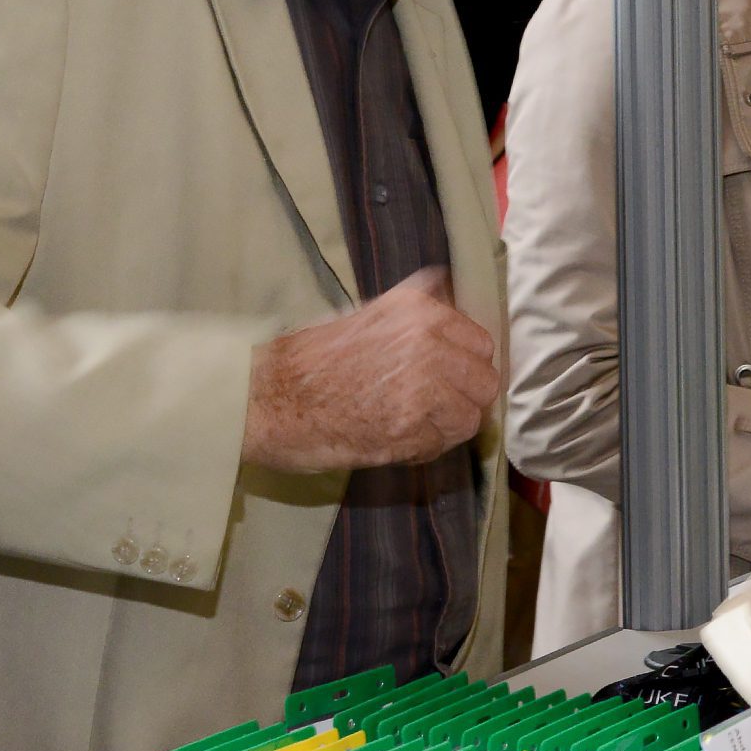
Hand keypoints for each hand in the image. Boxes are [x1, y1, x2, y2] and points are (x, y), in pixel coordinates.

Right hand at [242, 267, 500, 472]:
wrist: (265, 398)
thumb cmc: (309, 359)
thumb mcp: (369, 314)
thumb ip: (418, 314)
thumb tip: (457, 300)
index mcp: (419, 310)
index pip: (481, 343)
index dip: (466, 366)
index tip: (449, 379)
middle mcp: (428, 342)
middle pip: (485, 382)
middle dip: (463, 399)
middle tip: (432, 408)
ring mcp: (422, 386)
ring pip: (469, 418)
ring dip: (445, 428)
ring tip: (409, 426)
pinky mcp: (409, 428)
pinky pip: (441, 445)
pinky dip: (423, 449)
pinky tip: (393, 440)